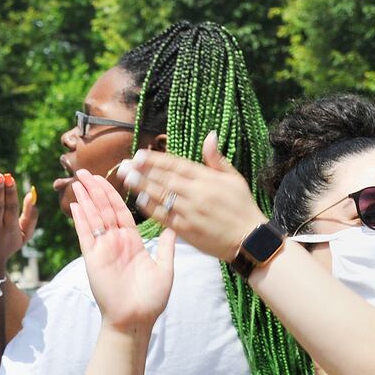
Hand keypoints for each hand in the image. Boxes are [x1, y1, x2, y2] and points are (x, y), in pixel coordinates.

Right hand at [69, 171, 174, 332]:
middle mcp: (115, 243)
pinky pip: (85, 234)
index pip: (122, 211)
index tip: (111, 176)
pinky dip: (79, 219)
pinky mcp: (93, 258)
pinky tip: (75, 203)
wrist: (135, 320)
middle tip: (86, 170)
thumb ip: (165, 247)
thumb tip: (174, 227)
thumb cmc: (151, 300)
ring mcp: (102, 249)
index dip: (115, 193)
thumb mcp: (165, 269)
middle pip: (104, 209)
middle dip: (96, 189)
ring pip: (93, 217)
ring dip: (85, 198)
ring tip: (78, 179)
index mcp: (132, 242)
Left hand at [120, 133, 266, 262]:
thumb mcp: (234, 178)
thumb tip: (210, 136)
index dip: (156, 159)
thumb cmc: (242, 207)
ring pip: (163, 197)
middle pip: (165, 179)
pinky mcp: (187, 230)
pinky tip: (140, 200)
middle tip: (124, 165)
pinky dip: (152, 208)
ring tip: (127, 179)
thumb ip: (217, 159)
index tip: (139, 155)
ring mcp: (191, 212)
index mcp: (208, 179)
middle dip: (143, 171)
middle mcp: (197, 194)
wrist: (249, 239)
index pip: (177, 165)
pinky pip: (165, 217)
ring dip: (143, 187)